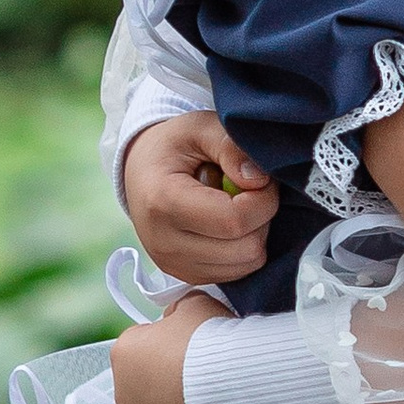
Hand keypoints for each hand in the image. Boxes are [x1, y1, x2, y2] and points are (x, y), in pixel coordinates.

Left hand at [111, 292, 222, 403]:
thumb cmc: (211, 339)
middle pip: (148, 382)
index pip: (143, 342)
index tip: (194, 343)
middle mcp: (124, 394)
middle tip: (205, 371)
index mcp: (124, 353)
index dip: (170, 341)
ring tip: (215, 397)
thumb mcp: (195, 303)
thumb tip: (178, 317)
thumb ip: (179, 309)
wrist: (236, 385)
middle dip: (170, 377)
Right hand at [122, 114, 275, 283]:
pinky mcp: (185, 276)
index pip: (235, 220)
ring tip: (235, 206)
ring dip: (255, 234)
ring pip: (247, 264)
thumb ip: (230, 147)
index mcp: (163, 202)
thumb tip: (260, 180)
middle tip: (248, 192)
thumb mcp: (198, 128)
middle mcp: (164, 243)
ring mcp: (173, 265)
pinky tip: (228, 225)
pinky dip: (243, 249)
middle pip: (247, 248)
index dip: (264, 200)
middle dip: (262, 218)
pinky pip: (237, 272)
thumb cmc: (172, 147)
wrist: (139, 171)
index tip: (260, 179)